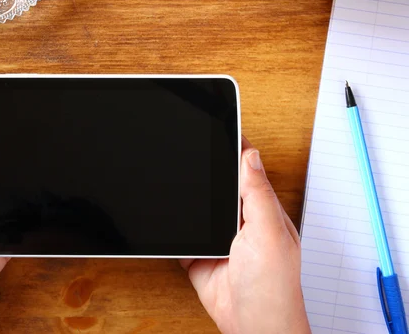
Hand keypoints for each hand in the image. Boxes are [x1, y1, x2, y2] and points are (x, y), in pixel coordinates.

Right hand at [181, 137, 310, 333]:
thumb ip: (257, 194)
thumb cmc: (274, 287)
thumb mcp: (268, 233)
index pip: (245, 167)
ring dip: (186, 195)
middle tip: (184, 143)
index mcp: (260, 208)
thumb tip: (251, 155)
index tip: (217, 124)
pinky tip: (163, 212)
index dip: (233, 146)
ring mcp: (217, 236)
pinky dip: (172, 224)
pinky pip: (181, 232)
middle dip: (203, 167)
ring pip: (198, 204)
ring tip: (168, 170)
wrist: (251, 327)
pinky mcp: (198, 253)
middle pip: (217, 182)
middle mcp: (238, 218)